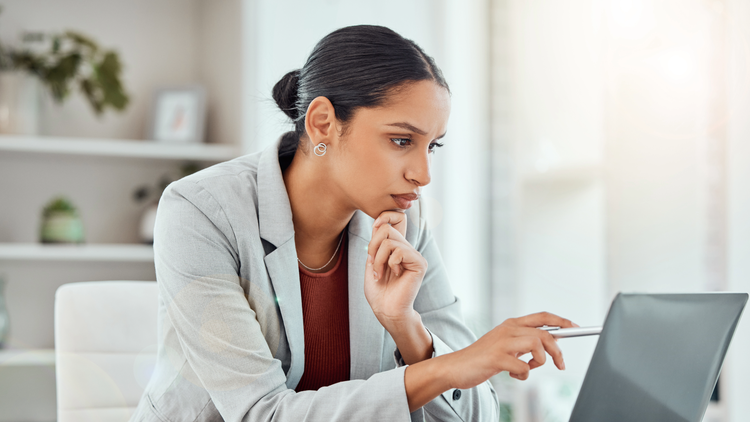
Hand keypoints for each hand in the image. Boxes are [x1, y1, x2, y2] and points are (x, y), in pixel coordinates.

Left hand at [364, 211, 426, 331]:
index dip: (384, 217)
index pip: (397, 219)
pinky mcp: (419, 263)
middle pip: (387, 229)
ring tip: (379, 273)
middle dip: (373, 246)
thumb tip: (379, 223)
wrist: (386, 310)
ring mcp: (415, 256)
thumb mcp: (372, 262)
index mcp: (398, 247)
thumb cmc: (378, 290)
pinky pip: (399, 251)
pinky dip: (390, 263)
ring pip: (391, 241)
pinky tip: (395, 274)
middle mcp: (408, 249)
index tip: (373, 227)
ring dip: (378, 258)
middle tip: (372, 263)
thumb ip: (377, 243)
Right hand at [445, 312, 577, 388]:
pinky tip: (513, 374)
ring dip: (540, 361)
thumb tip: (551, 342)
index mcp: (511, 324)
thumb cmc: (482, 358)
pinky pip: (523, 366)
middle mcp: (508, 330)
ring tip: (528, 368)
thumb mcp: (505, 344)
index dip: (561, 321)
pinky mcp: (497, 358)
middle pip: (544, 334)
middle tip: (560, 365)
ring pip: (537, 345)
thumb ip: (524, 341)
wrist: (456, 367)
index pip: (542, 317)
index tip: (575, 328)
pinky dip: (523, 374)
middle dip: (557, 351)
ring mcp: (502, 343)